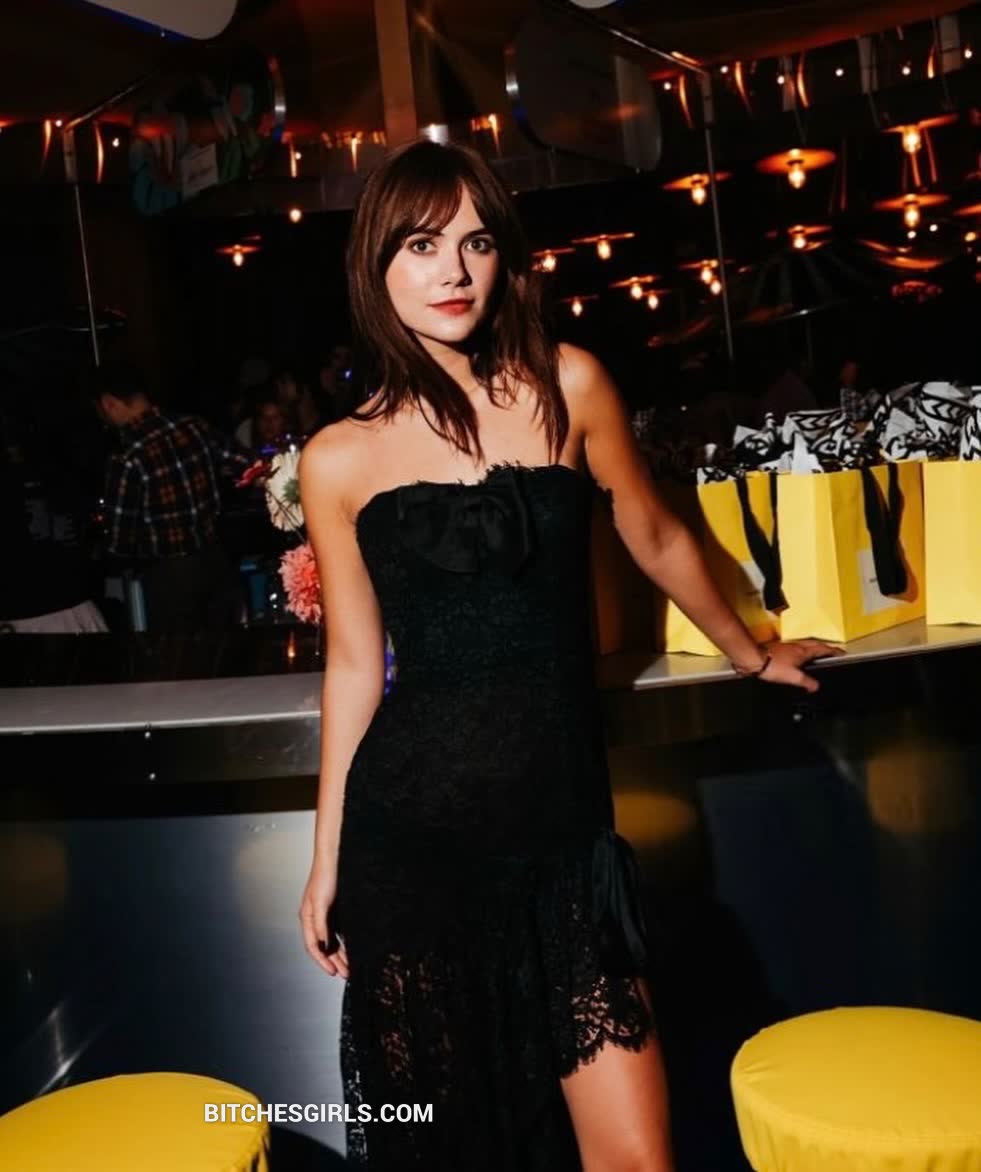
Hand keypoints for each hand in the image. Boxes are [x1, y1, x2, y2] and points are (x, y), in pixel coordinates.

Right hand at [298, 856, 348, 978]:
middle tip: (346, 974)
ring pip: (331, 940)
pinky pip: (338, 931)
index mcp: (307, 917)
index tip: (333, 972)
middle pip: (323, 946)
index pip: (313, 946)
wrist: (334, 856)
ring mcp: (324, 914)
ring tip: (350, 966)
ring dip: (340, 954)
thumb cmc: (325, 875)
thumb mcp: (321, 902)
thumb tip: (324, 946)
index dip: (322, 962)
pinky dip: (343, 941)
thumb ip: (321, 925)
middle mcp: (314, 918)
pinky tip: (351, 948)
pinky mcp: (334, 909)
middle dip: (334, 961)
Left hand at [757, 639, 845, 692]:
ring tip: (816, 654)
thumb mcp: (793, 677)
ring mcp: (786, 647)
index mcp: (802, 651)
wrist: (753, 659)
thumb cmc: (771, 665)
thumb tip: (816, 687)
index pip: (822, 649)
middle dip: (824, 647)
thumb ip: (807, 682)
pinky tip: (796, 658)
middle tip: (831, 650)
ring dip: (812, 648)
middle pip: (814, 644)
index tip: (841, 652)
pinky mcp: (777, 649)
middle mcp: (795, 646)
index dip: (833, 651)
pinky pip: (794, 649)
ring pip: (804, 645)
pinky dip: (800, 652)